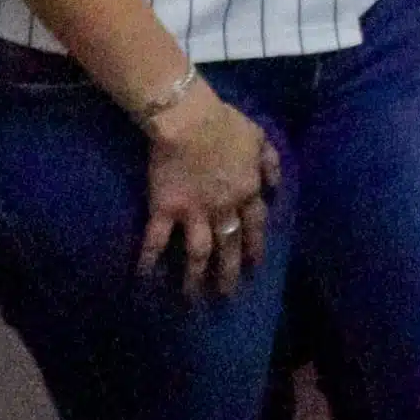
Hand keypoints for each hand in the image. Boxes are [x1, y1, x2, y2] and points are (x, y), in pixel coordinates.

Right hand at [137, 88, 280, 298]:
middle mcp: (224, 208)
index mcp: (248, 191)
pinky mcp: (166, 209)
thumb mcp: (260, 138)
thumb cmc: (225, 124)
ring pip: (199, 252)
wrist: (191, 120)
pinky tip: (144, 278)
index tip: (255, 266)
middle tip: (227, 295)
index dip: (255, 247)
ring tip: (192, 299)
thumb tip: (275, 188)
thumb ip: (270, 164)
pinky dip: (149, 260)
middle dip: (229, 273)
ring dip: (195, 277)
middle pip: (230, 246)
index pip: (255, 227)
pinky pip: (157, 240)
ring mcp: (195, 211)